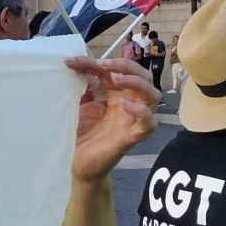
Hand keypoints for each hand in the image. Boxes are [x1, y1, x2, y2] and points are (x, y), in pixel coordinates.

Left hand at [66, 57, 159, 183]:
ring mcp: (132, 120)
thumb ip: (81, 86)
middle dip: (127, 65)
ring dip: (136, 82)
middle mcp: (128, 104)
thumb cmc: (80, 134)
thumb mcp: (78, 105)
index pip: (117, 70)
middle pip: (144, 76)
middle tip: (104, 65)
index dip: (97, 62)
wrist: (76, 164)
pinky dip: (142, 111)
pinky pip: (149, 123)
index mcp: (116, 94)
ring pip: (153, 95)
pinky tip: (126, 105)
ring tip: (115, 80)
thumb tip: (75, 63)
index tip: (72, 62)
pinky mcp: (132, 137)